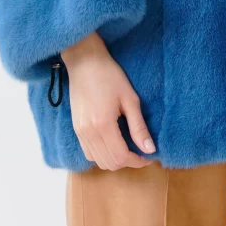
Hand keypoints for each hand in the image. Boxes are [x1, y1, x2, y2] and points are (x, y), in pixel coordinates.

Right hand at [61, 32, 155, 169]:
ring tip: (127, 147)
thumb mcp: (130, 99)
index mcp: (103, 125)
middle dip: (127, 161)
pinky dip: (102, 154)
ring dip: (114, 159)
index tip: (149, 156)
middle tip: (140, 151)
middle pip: (109, 163)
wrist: (85, 62)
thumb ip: (139, 127)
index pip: (121, 157)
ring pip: (98, 161)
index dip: (137, 161)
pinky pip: (88, 153)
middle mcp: (89, 133)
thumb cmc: (110, 75)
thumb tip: (150, 149)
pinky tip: (112, 142)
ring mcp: (80, 133)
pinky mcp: (76, 129)